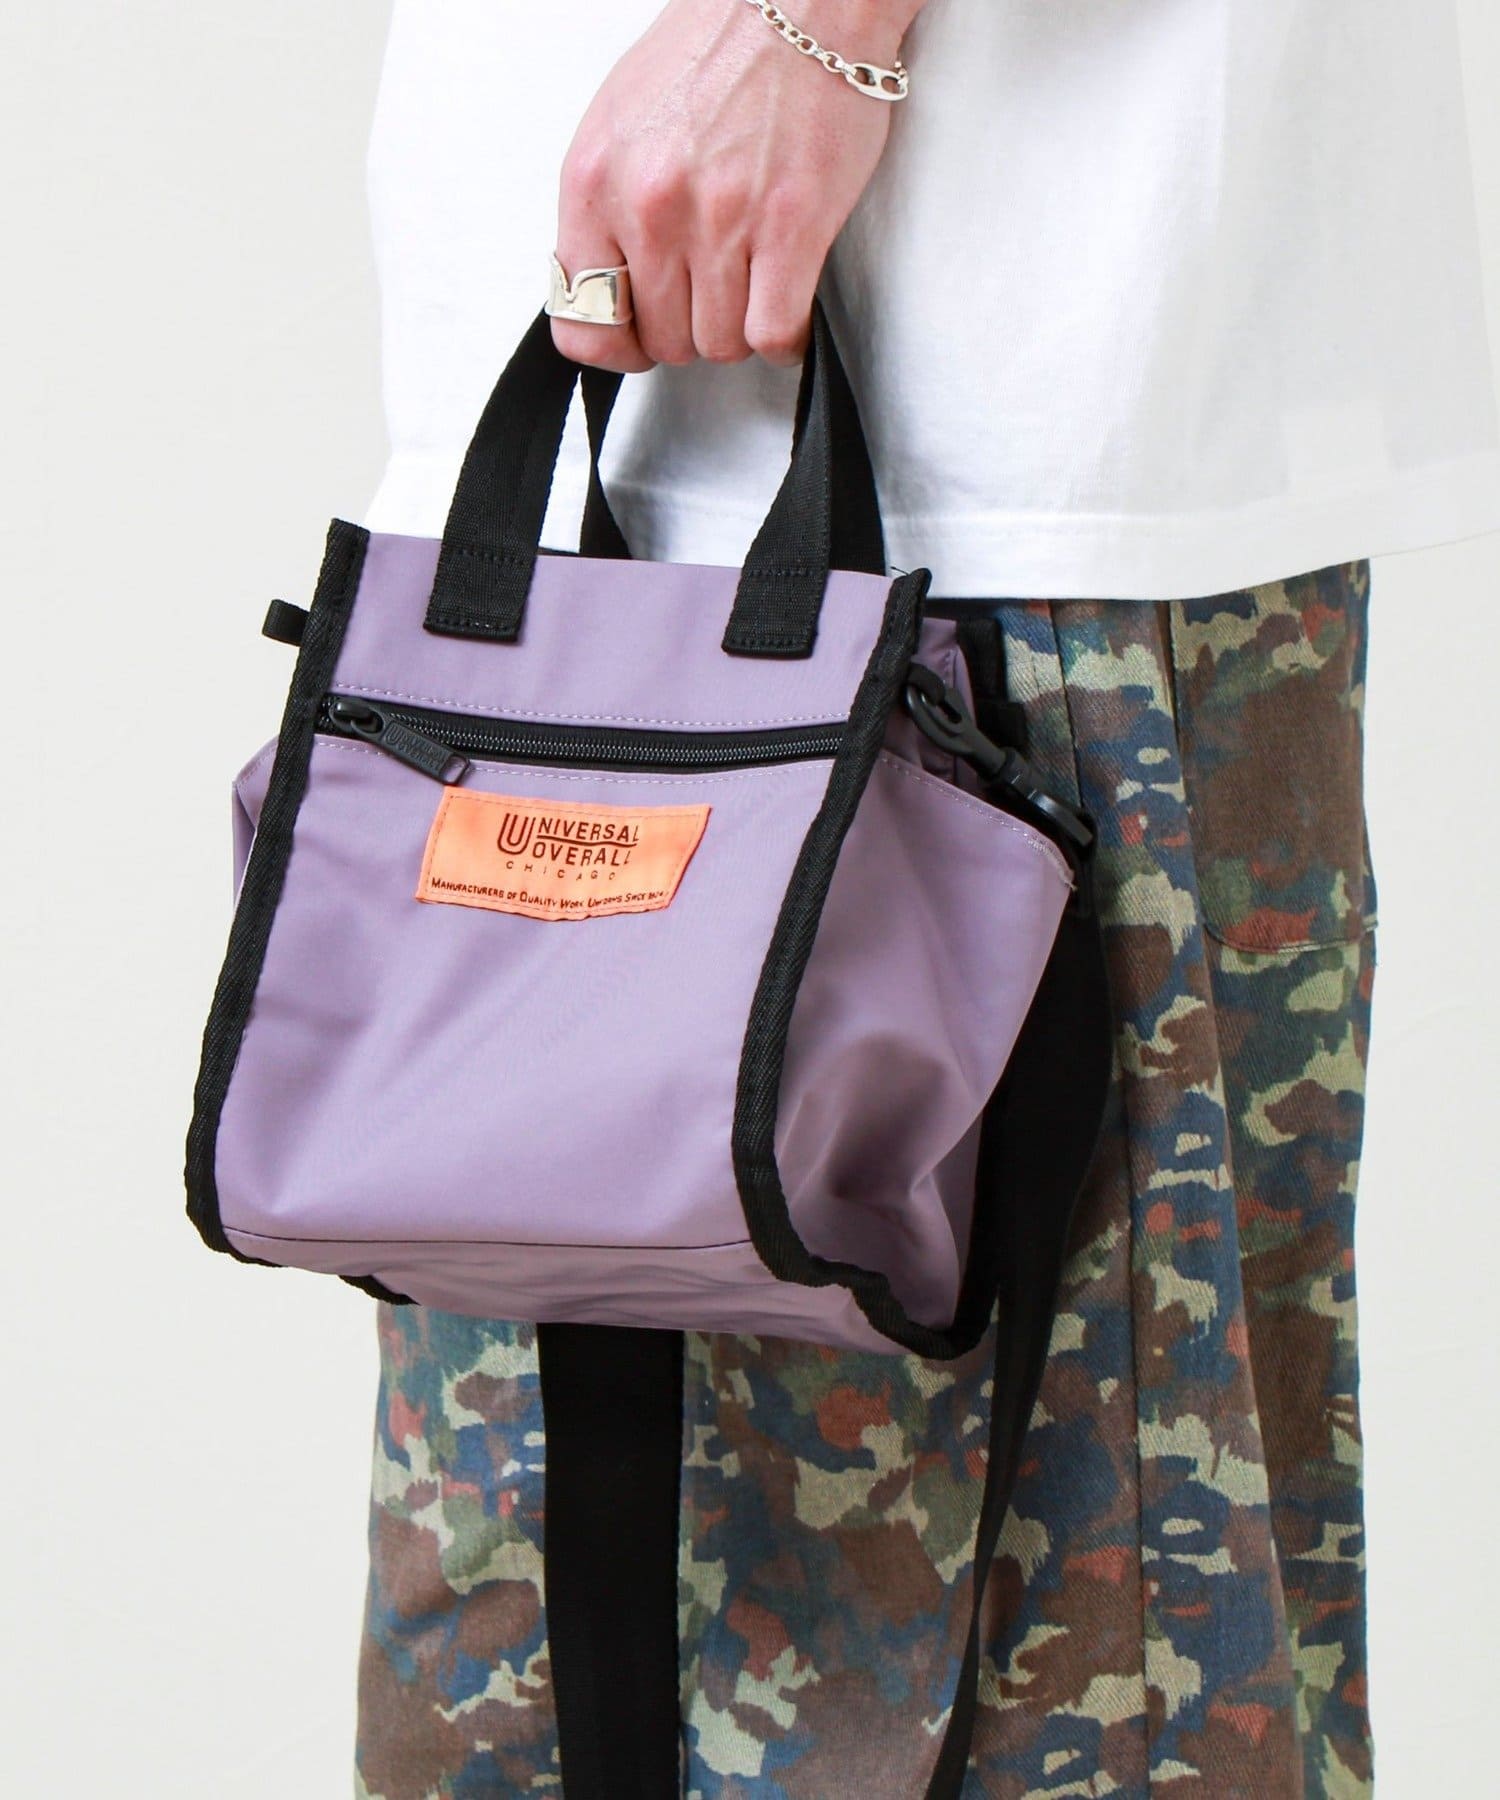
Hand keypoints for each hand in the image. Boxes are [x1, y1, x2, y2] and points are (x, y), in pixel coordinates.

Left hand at [550, 0, 921, 372]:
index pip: (582, 323)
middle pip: (663, 340)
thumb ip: (606, 207)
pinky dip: (785, 335)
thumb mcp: (621, 122)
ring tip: (754, 283)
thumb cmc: (718, 50)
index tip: (640, 335)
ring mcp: (719, 221)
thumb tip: (610, 283)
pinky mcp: (788, 228)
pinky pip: (773, 333)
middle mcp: (649, 206)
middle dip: (691, 327)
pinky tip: (788, 304)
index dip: (618, 344)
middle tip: (713, 291)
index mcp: (595, 181)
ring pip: (720, 344)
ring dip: (740, 328)